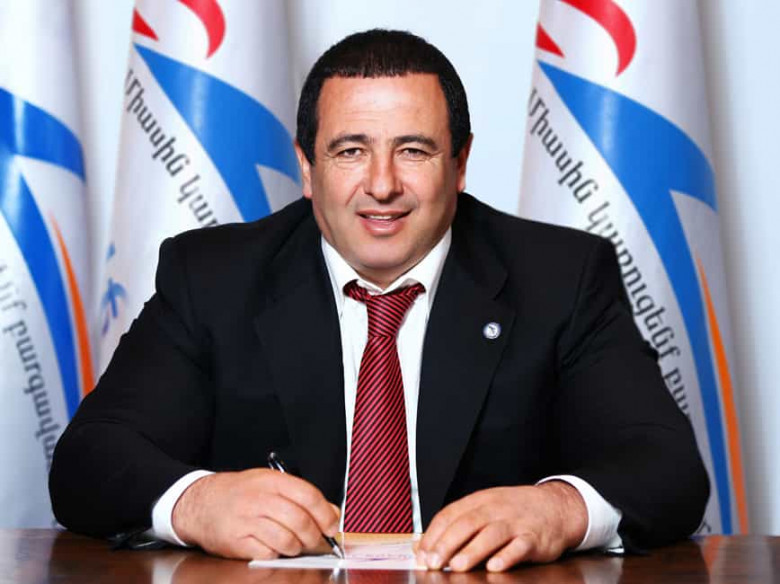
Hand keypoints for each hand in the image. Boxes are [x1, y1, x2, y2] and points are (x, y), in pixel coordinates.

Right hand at [171, 469, 339, 559]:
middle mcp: (259, 499)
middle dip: (313, 536)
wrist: (200, 503)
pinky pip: (267, 553)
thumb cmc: (239, 493)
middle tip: (315, 540)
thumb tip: (331, 513)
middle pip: (299, 520)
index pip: (308, 496)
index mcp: (271, 481)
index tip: (331, 525)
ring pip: (286, 539)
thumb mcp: (270, 484)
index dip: (325, 514)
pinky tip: (271, 546)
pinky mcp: (236, 541)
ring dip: (295, 547)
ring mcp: (246, 520)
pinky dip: (275, 553)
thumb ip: (300, 496)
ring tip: (292, 544)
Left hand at [416, 481, 587, 571]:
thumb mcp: (485, 509)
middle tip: (434, 562)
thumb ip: (457, 526)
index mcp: (480, 501)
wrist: (557, 507)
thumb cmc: (514, 512)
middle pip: (468, 523)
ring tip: (458, 565)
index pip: (451, 514)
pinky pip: (520, 546)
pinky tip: (495, 566)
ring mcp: (516, 522)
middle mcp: (496, 509)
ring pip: (492, 534)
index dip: (434, 534)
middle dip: (448, 543)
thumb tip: (423, 547)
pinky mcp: (534, 538)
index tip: (422, 554)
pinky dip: (507, 556)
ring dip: (473, 550)